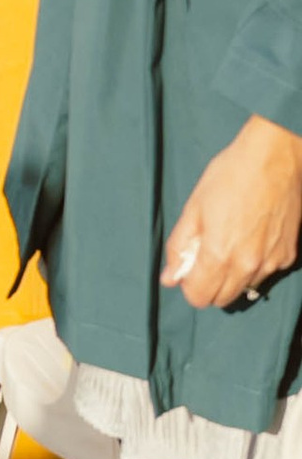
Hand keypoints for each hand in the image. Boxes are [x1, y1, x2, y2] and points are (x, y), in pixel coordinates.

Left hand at [164, 118, 301, 308]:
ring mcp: (271, 263)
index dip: (189, 285)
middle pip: (222, 299)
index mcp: (220, 255)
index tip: (189, 267)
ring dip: (233, 277)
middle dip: (209, 285)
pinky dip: (255, 266)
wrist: (274, 158)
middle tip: (206, 254)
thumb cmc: (229, 176)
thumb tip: (169, 277)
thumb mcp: (193, 207)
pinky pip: (265, 274)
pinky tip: (252, 238)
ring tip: (230, 242)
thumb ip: (179, 247)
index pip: (200, 298)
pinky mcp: (288, 256)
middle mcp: (248, 266)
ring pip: (245, 288)